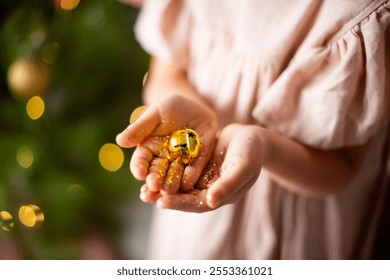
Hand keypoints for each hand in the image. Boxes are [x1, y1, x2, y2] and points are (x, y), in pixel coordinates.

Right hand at [116, 94, 217, 192]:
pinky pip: (194, 169)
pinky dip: (191, 175)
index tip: (139, 173)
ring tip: (170, 190)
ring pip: (175, 175)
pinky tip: (188, 182)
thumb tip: (119, 141)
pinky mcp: (198, 160)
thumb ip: (139, 128)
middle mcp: (163, 159)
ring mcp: (180, 161)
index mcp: (148, 149)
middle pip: (157, 172)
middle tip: (154, 185)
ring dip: (172, 183)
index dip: (139, 167)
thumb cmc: (170, 108)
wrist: (194, 106)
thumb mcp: (154, 115)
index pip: (141, 161)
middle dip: (155, 179)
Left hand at [140, 124, 265, 211]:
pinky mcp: (198, 167)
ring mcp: (204, 179)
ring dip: (163, 186)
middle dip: (165, 197)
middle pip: (185, 198)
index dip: (180, 204)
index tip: (161, 202)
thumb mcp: (243, 166)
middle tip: (145, 195)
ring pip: (180, 186)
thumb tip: (210, 202)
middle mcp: (211, 190)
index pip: (198, 204)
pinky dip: (167, 172)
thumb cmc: (252, 150)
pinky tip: (152, 168)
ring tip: (143, 187)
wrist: (252, 135)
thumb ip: (229, 184)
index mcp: (222, 195)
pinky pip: (180, 171)